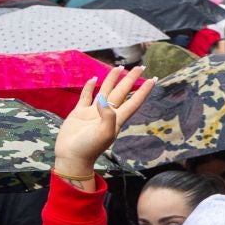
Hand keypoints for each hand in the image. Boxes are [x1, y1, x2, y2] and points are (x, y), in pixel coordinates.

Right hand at [54, 66, 151, 180]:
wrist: (72, 157)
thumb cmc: (90, 148)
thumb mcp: (104, 134)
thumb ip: (108, 117)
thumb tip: (105, 100)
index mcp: (117, 119)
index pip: (134, 101)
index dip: (143, 90)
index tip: (153, 79)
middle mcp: (107, 113)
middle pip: (122, 92)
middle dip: (130, 79)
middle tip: (139, 67)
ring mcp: (93, 112)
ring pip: (106, 91)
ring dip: (112, 80)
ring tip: (118, 67)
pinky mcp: (79, 113)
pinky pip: (86, 96)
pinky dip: (90, 88)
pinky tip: (93, 79)